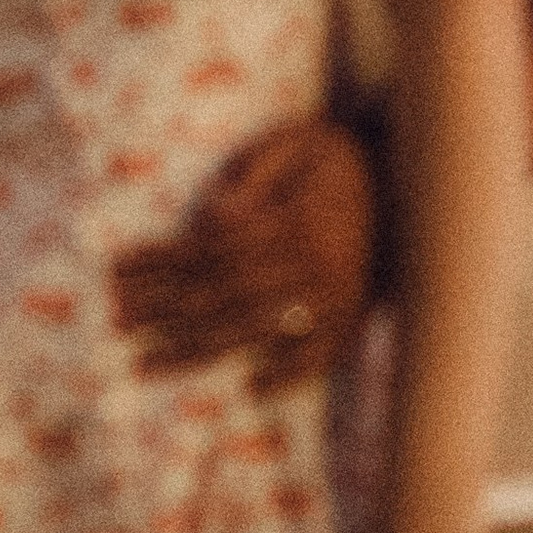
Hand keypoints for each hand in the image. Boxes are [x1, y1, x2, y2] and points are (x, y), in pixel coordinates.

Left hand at [111, 116, 376, 393]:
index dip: (160, 261)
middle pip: (221, 297)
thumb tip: (207, 220)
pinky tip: (250, 390)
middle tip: (116, 321)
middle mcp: (315, 268)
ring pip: (252, 333)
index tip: (117, 271)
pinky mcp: (356, 318)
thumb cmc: (340, 156)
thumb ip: (251, 177)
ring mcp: (337, 301)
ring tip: (144, 364)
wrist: (416, 177)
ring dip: (192, 351)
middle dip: (161, 310)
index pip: (210, 250)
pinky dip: (287, 376)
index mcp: (296, 222)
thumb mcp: (297, 142)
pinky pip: (318, 357)